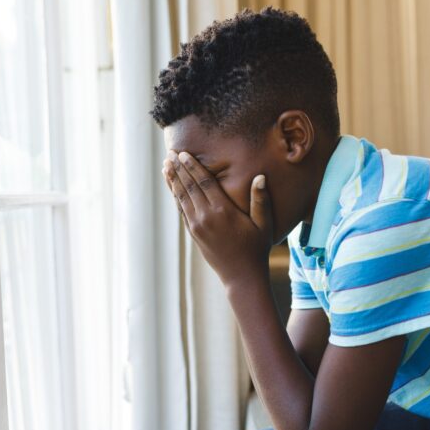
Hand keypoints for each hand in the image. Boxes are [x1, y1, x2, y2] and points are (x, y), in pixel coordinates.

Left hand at [163, 150, 272, 286]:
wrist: (241, 277)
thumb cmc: (256, 249)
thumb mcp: (264, 225)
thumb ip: (261, 200)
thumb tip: (260, 177)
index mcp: (224, 211)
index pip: (204, 182)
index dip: (193, 166)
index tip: (183, 153)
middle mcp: (207, 217)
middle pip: (189, 187)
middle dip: (179, 169)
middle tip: (169, 153)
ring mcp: (198, 226)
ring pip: (181, 198)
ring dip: (173, 181)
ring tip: (166, 166)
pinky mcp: (194, 234)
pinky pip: (182, 211)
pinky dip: (175, 197)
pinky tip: (172, 187)